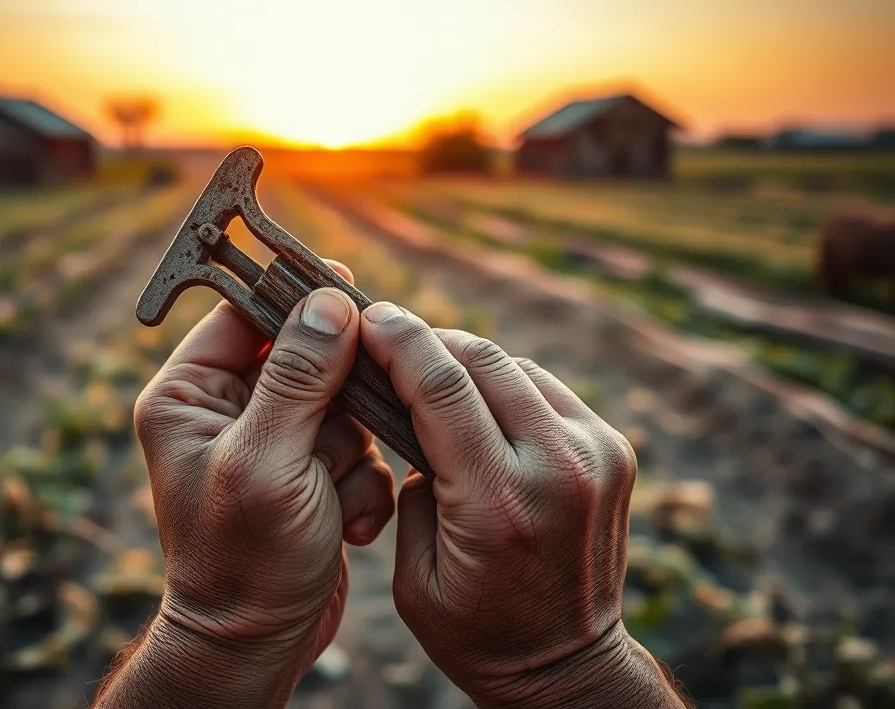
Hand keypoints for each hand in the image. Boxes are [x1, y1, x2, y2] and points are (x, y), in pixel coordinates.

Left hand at [118, 263, 394, 705]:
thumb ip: (298, 379)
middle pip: (306, 355)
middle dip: (337, 401)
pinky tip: (346, 523)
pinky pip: (355, 444)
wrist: (256, 644)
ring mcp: (272, 439)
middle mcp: (228, 408)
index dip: (295, 297)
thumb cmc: (243, 562)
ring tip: (333, 501)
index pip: (243, 313)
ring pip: (341, 402)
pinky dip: (361, 482)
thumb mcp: (266, 462)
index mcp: (191, 395)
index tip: (347, 287)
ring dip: (351, 453)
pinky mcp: (307, 468)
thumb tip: (329, 302)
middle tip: (344, 432)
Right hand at [359, 304, 684, 707]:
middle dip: (429, 340)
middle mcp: (558, 469)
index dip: (399, 341)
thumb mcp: (414, 576)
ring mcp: (596, 455)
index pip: (441, 387)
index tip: (369, 318)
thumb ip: (411, 486)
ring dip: (468, 362)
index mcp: (498, 504)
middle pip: (483, 360)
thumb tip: (413, 415)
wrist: (568, 665)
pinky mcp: (614, 452)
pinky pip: (547, 390)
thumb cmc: (476, 632)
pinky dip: (507, 385)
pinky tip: (481, 405)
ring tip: (432, 378)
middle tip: (391, 339)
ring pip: (517, 367)